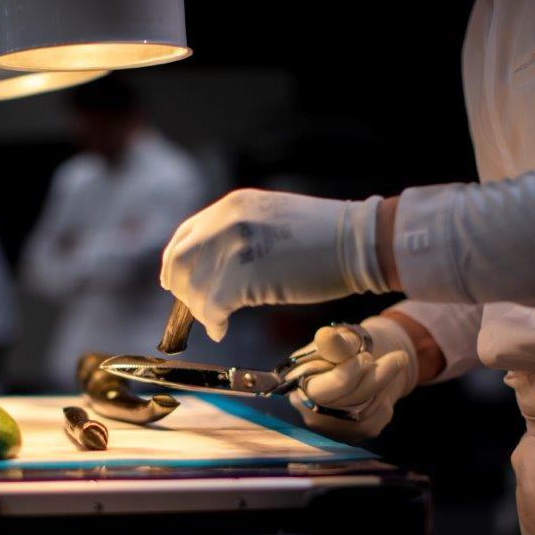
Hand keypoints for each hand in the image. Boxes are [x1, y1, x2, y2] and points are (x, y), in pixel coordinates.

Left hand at [160, 189, 388, 341]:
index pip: (185, 236)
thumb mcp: (271, 218)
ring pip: (194, 287)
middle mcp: (226, 221)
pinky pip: (212, 306)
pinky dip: (212, 322)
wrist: (358, 242)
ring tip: (215, 322)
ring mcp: (234, 248)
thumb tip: (219, 264)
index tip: (177, 284)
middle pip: (180, 261)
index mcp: (231, 205)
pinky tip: (221, 329)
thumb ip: (240, 232)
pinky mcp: (246, 276)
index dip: (175, 264)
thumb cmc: (325, 237)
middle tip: (195, 309)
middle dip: (182, 290)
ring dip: (200, 310)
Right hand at [286, 317, 417, 442]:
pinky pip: (372, 424)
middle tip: (397, 357)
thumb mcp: (344, 339)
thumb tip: (326, 336)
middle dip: (375, 378)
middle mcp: (306, 410)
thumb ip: (337, 342)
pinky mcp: (348, 436)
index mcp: (297, 382)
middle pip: (345, 403)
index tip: (367, 357)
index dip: (346, 375)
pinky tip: (379, 391)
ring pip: (362, 414)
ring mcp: (327, 427)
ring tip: (388, 367)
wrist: (365, 364)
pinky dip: (383, 404)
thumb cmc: (349, 348)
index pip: (320, 390)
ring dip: (382, 388)